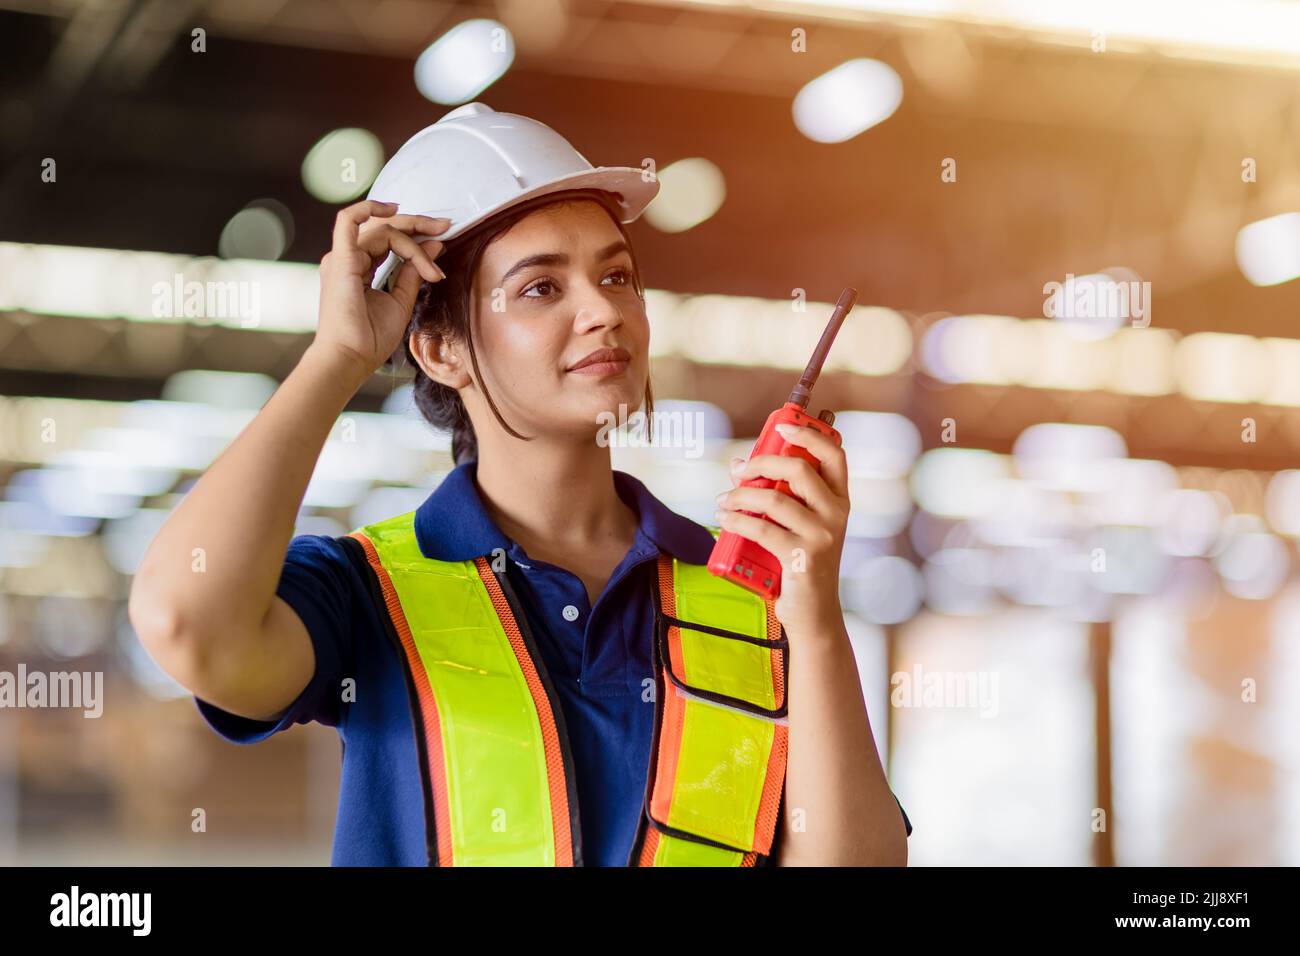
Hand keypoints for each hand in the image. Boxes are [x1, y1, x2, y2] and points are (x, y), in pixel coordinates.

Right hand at [313, 199, 449, 377]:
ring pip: (383, 231)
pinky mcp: (341, 260)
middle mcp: (349, 259)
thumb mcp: (401, 301)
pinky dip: (370, 208)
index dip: (418, 238)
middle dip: (419, 224)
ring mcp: (343, 258)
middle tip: (446, 226)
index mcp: (359, 268)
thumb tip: (434, 245)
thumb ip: (414, 272)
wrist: (350, 359)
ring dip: (413, 242)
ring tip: (433, 262)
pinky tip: (394, 210)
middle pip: (386, 228)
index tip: (444, 243)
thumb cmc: (370, 339)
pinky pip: (349, 220)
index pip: (390, 239)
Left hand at [715, 423, 849, 633]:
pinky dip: (737, 520)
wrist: (813, 614)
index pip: (835, 455)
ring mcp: (823, 536)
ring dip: (741, 495)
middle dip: (761, 463)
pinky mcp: (803, 558)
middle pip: (800, 469)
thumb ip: (783, 496)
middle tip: (737, 470)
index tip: (783, 427)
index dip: (810, 435)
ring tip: (723, 501)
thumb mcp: (801, 526)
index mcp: (840, 501)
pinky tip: (725, 519)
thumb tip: (740, 465)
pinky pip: (761, 529)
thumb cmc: (800, 564)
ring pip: (775, 499)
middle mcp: (837, 514)